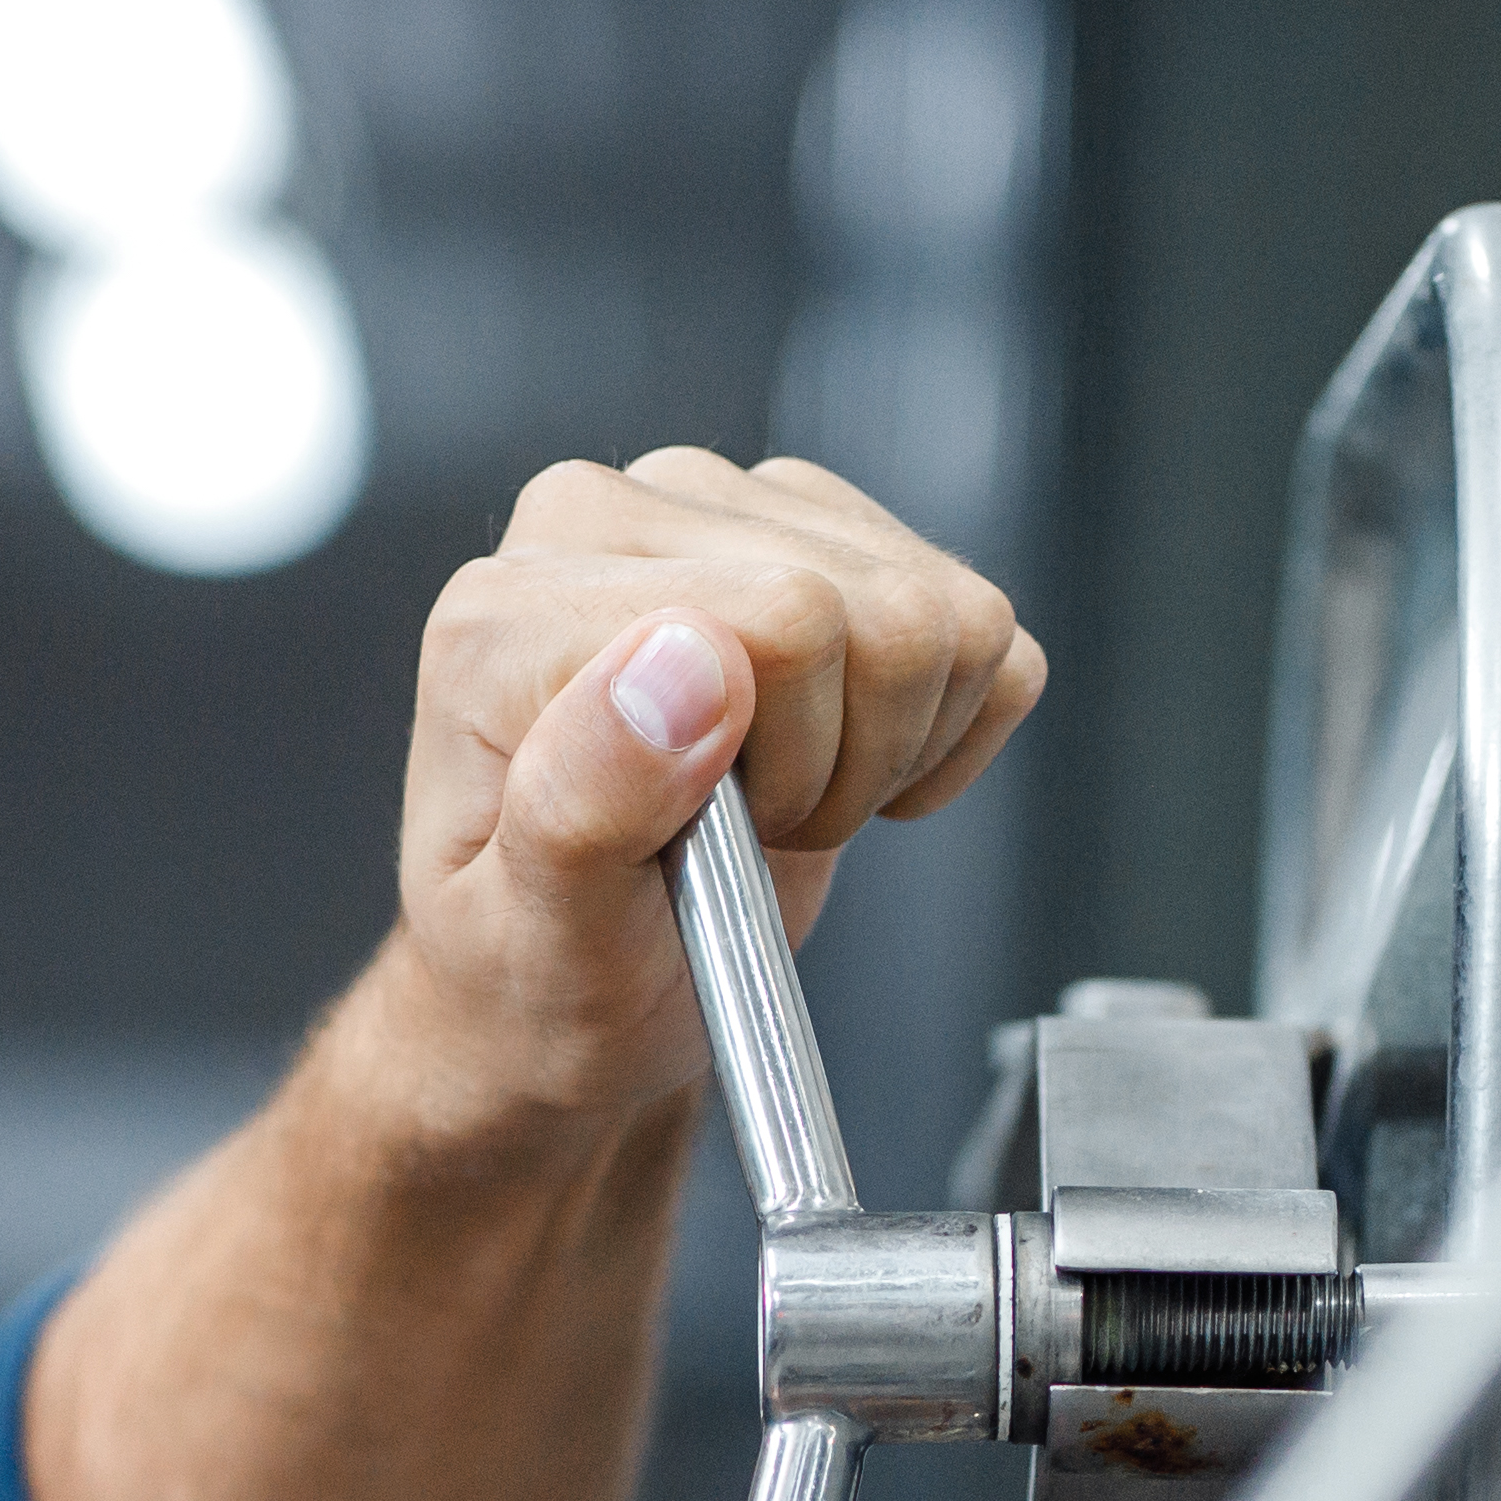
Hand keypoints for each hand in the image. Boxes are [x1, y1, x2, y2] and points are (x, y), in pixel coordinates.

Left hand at [358, 451, 1047, 1147]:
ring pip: (946, 613)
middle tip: (745, 834)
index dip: (796, 766)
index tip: (714, 843)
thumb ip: (584, 800)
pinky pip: (979, 626)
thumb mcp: (539, 936)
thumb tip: (685, 661)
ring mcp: (721, 513)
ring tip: (782, 803)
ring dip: (893, 748)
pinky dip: (945, 733)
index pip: (790, 616)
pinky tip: (844, 770)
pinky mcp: (812, 536)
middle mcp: (615, 524)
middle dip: (846, 764)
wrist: (558, 987)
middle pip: (883, 608)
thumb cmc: (539, 971)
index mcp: (520, 601)